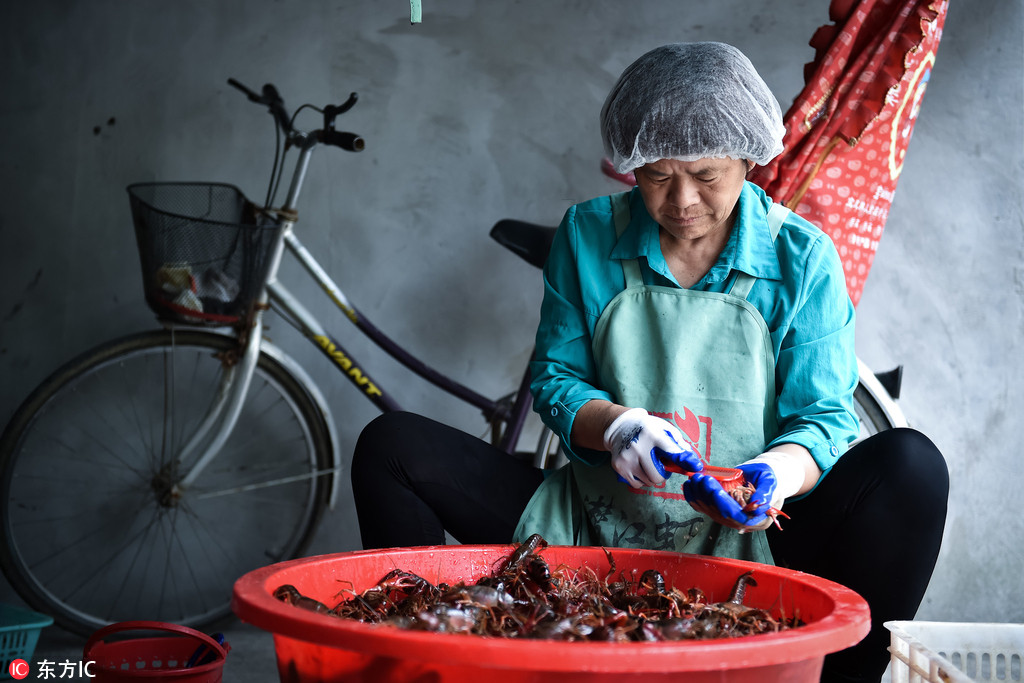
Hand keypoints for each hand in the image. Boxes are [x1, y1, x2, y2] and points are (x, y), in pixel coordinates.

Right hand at [603, 408, 701, 487]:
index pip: (672, 451)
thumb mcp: (664, 429)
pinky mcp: (619, 466)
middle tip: (661, 464)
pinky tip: (639, 467)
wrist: (619, 427)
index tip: (696, 467)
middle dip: (663, 473)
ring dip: (652, 476)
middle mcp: (638, 447)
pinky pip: (637, 484)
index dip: (685, 461)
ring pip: (648, 482)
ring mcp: (627, 458)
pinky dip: (641, 479)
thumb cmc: (647, 429)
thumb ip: (678, 443)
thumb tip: (691, 459)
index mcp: (653, 435)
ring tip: (648, 463)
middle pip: (658, 475)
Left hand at [683, 452, 804, 531]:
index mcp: (753, 518)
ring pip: (707, 508)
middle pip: (718, 511)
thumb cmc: (765, 480)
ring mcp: (724, 517)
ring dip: (698, 493)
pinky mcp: (715, 510)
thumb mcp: (769, 482)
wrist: (757, 479)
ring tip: (695, 477)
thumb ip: (765, 493)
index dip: (724, 504)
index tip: (716, 490)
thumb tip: (759, 503)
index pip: (735, 515)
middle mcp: (737, 521)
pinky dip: (692, 496)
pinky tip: (688, 485)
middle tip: (701, 478)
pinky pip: (701, 506)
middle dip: (707, 494)